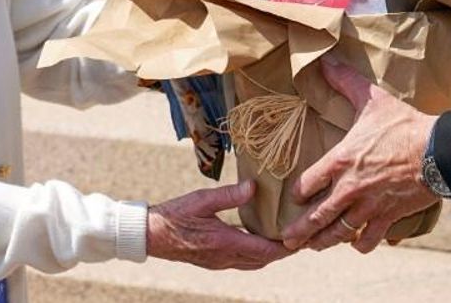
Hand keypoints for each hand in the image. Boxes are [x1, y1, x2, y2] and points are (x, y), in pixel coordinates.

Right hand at [146, 180, 290, 269]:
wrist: (150, 235)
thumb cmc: (174, 216)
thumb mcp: (202, 200)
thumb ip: (229, 195)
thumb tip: (253, 187)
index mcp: (225, 243)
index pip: (264, 251)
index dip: (285, 247)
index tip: (300, 238)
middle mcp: (224, 257)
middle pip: (262, 260)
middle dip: (282, 251)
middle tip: (298, 237)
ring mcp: (218, 262)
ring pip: (252, 263)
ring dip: (269, 254)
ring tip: (282, 239)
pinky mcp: (212, 261)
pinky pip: (241, 262)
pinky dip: (255, 254)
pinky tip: (257, 241)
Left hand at [281, 57, 438, 253]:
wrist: (437, 151)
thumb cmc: (403, 125)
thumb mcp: (372, 100)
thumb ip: (345, 82)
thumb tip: (325, 61)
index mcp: (340, 161)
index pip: (307, 184)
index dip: (299, 192)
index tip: (296, 197)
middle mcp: (349, 189)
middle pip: (316, 217)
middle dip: (300, 231)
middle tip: (286, 241)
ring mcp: (368, 206)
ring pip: (339, 232)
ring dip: (324, 241)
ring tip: (313, 246)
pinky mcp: (388, 217)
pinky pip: (369, 238)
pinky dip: (361, 243)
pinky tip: (356, 244)